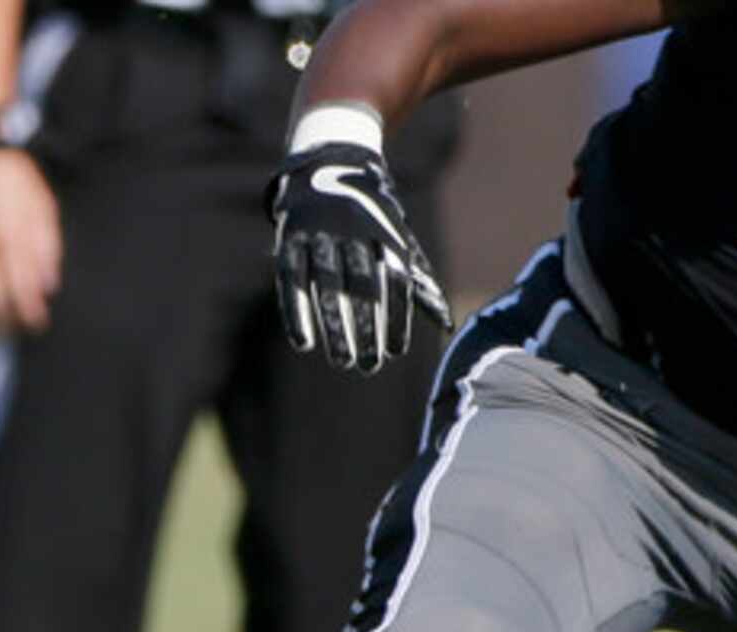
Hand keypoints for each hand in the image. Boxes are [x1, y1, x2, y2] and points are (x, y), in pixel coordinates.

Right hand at [269, 143, 448, 372]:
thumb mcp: (398, 239)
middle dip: (367, 328)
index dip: (397, 318)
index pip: (396, 280)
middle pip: (362, 286)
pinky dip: (296, 312)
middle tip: (371, 366)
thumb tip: (446, 324)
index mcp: (385, 231)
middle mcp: (354, 229)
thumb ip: (420, 281)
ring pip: (327, 285)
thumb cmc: (371, 216)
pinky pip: (292, 279)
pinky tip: (303, 342)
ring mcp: (320, 231)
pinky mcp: (290, 235)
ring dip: (335, 327)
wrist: (328, 161)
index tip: (396, 352)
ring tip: (343, 362)